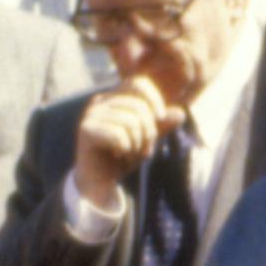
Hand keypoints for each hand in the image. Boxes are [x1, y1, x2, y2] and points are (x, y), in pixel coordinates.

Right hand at [74, 74, 176, 210]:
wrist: (99, 182)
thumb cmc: (123, 157)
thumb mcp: (147, 138)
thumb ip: (161, 124)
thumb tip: (180, 113)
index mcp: (114, 98)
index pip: (139, 83)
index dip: (155, 99)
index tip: (161, 119)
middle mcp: (100, 101)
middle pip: (139, 106)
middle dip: (149, 132)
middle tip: (144, 150)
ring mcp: (91, 114)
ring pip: (131, 121)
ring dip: (137, 144)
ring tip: (130, 154)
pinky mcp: (85, 130)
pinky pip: (119, 134)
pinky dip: (126, 148)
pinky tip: (118, 155)